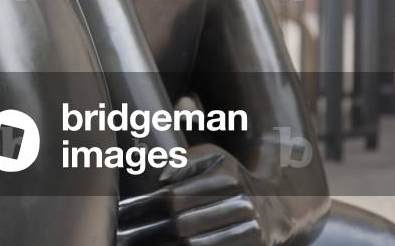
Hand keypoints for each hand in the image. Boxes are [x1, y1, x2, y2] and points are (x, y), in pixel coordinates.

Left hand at [116, 144, 266, 244]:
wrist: (274, 206)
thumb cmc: (231, 177)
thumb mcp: (214, 157)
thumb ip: (185, 160)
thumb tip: (160, 178)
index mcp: (228, 178)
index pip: (175, 197)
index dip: (144, 207)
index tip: (121, 212)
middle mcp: (241, 207)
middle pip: (181, 224)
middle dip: (147, 231)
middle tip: (121, 234)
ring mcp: (247, 232)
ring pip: (192, 245)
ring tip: (132, 244)